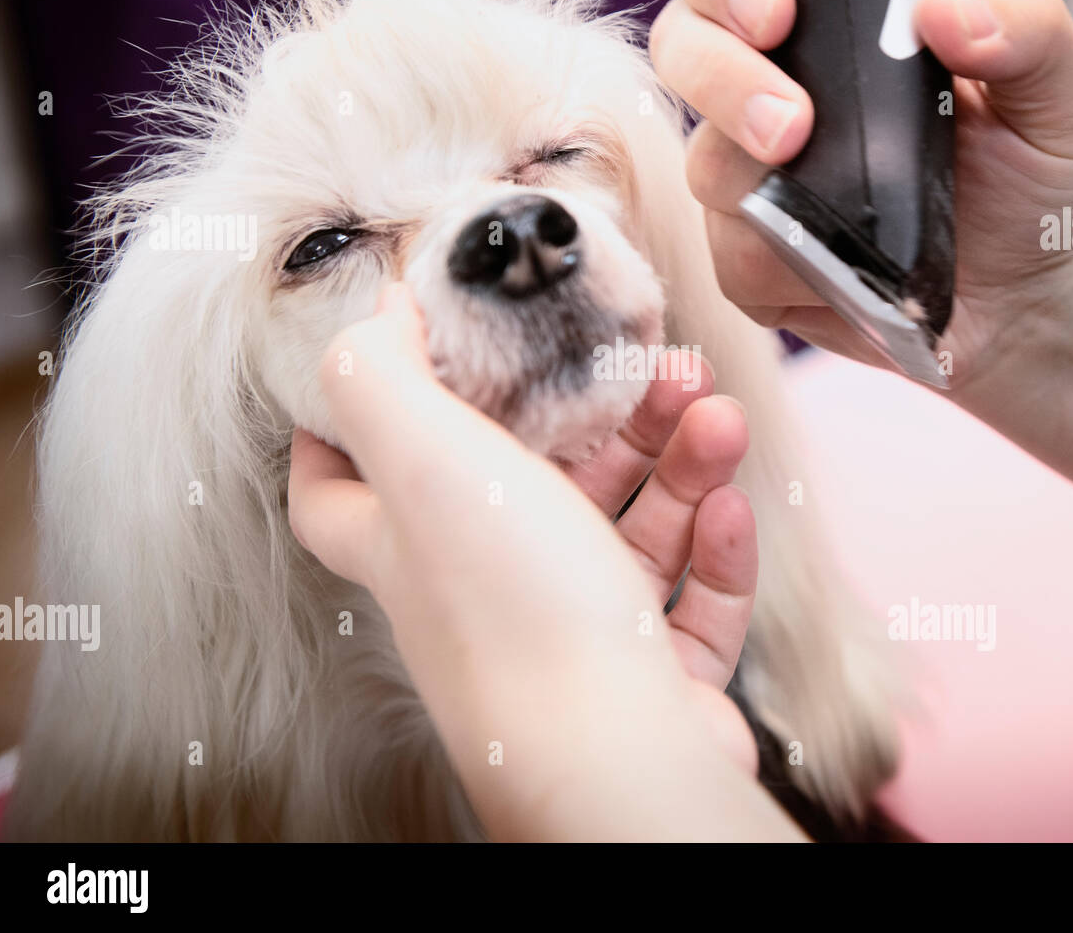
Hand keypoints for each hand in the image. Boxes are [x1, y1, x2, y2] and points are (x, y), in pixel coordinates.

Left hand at [287, 284, 796, 839]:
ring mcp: (575, 635)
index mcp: (415, 545)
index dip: (349, 425)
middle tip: (654, 367)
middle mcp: (486, 592)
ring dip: (678, 463)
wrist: (619, 758)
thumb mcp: (429, 464)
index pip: (340, 491)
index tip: (403, 360)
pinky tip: (732, 507)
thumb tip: (374, 314)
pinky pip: (686, 595)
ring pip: (627, 528)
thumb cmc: (520, 616)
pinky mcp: (650, 672)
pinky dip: (713, 545)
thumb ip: (380, 379)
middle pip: (535, 483)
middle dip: (600, 416)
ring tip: (717, 417)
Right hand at [649, 0, 1072, 387]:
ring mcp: (749, 175)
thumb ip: (1023, 27)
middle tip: (792, 125)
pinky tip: (839, 270)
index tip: (777, 10)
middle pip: (680, 45)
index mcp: (826, 19)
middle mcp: (768, 85)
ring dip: (753, 182)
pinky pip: (730, 258)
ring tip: (831, 210)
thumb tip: (945, 11)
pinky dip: (781, 267)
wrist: (1021, 297)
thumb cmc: (1025, 178)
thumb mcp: (1052, 90)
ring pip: (703, 162)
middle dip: (721, 77)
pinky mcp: (748, 258)